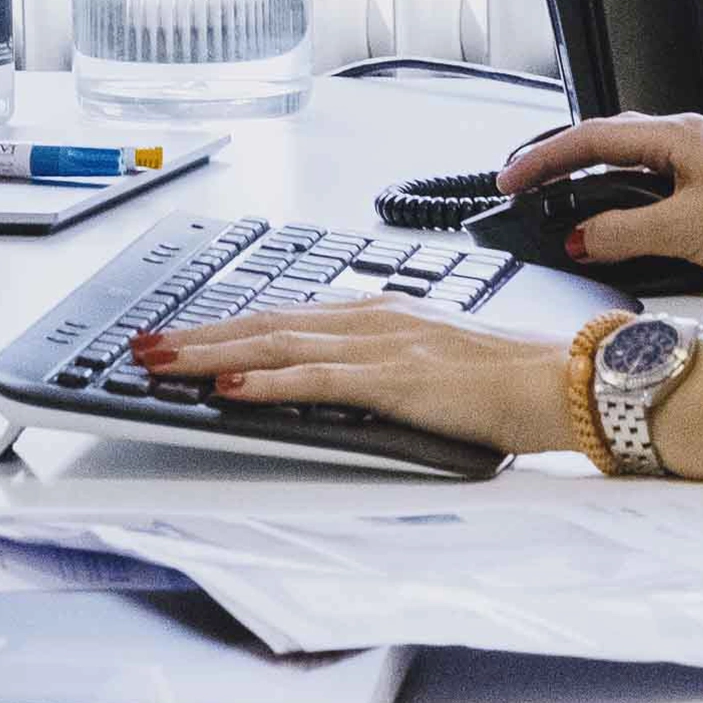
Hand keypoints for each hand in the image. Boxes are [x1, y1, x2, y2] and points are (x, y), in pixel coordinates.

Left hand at [130, 301, 572, 453]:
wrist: (560, 382)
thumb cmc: (506, 380)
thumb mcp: (430, 366)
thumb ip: (381, 365)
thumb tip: (331, 377)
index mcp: (382, 314)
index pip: (286, 316)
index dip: (226, 325)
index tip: (178, 333)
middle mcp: (375, 318)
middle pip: (268, 323)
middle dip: (198, 334)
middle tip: (141, 343)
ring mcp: (384, 345)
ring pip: (278, 344)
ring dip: (211, 353)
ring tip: (161, 360)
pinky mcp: (395, 380)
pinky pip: (317, 380)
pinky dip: (267, 382)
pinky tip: (229, 389)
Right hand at [499, 110, 702, 277]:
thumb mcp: (687, 229)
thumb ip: (625, 233)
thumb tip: (581, 237)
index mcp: (677, 135)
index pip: (592, 137)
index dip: (544, 157)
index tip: (511, 177)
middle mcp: (687, 141)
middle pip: (606, 145)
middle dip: (561, 166)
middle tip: (523, 189)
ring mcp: (701, 164)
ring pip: (630, 170)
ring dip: (593, 190)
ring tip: (560, 214)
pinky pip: (652, 191)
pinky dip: (624, 208)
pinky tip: (619, 234)